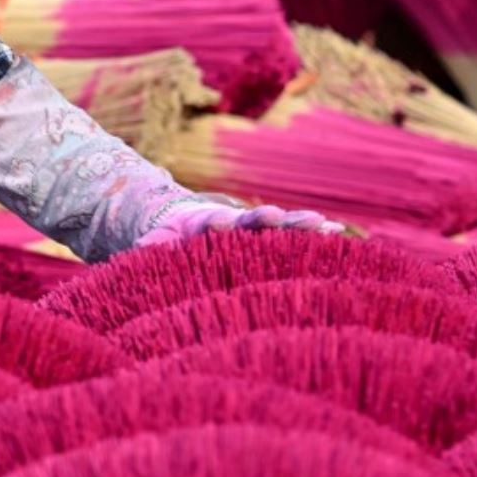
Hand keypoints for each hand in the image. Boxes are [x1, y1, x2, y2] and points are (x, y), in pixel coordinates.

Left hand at [136, 202, 343, 248]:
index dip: (217, 224)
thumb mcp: (149, 247)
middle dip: (266, 221)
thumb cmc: (164, 242)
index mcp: (202, 225)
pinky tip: (338, 233)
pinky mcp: (269, 237)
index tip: (223, 223)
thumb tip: (138, 259)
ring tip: (324, 226)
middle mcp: (233, 223)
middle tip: (278, 217)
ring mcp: (254, 228)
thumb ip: (148, 251)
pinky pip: (294, 237)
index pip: (211, 223)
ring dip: (298, 227)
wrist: (182, 222)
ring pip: (279, 226)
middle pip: (252, 221)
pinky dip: (314, 235)